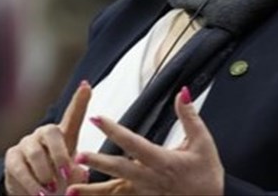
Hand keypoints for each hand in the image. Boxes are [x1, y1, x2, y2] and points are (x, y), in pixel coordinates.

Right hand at [4, 81, 91, 194]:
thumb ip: (79, 172)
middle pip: (51, 132)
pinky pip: (21, 169)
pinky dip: (31, 184)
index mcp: (64, 135)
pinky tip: (39, 194)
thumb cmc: (61, 180)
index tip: (87, 85)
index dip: (79, 101)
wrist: (37, 194)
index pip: (72, 115)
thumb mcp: (74, 176)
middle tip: (67, 174)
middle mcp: (44, 134)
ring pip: (35, 153)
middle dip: (60, 154)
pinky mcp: (12, 158)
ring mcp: (26, 144)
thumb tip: (78, 171)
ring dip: (45, 174)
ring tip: (53, 190)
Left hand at [67, 87, 223, 195]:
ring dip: (92, 192)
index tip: (97, 117)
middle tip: (76, 155)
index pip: (134, 143)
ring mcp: (145, 194)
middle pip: (120, 170)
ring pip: (114, 192)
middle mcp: (151, 179)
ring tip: (70, 190)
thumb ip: (189, 116)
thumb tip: (182, 92)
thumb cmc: (207, 173)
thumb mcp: (203, 142)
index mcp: (164, 161)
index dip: (115, 130)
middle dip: (97, 162)